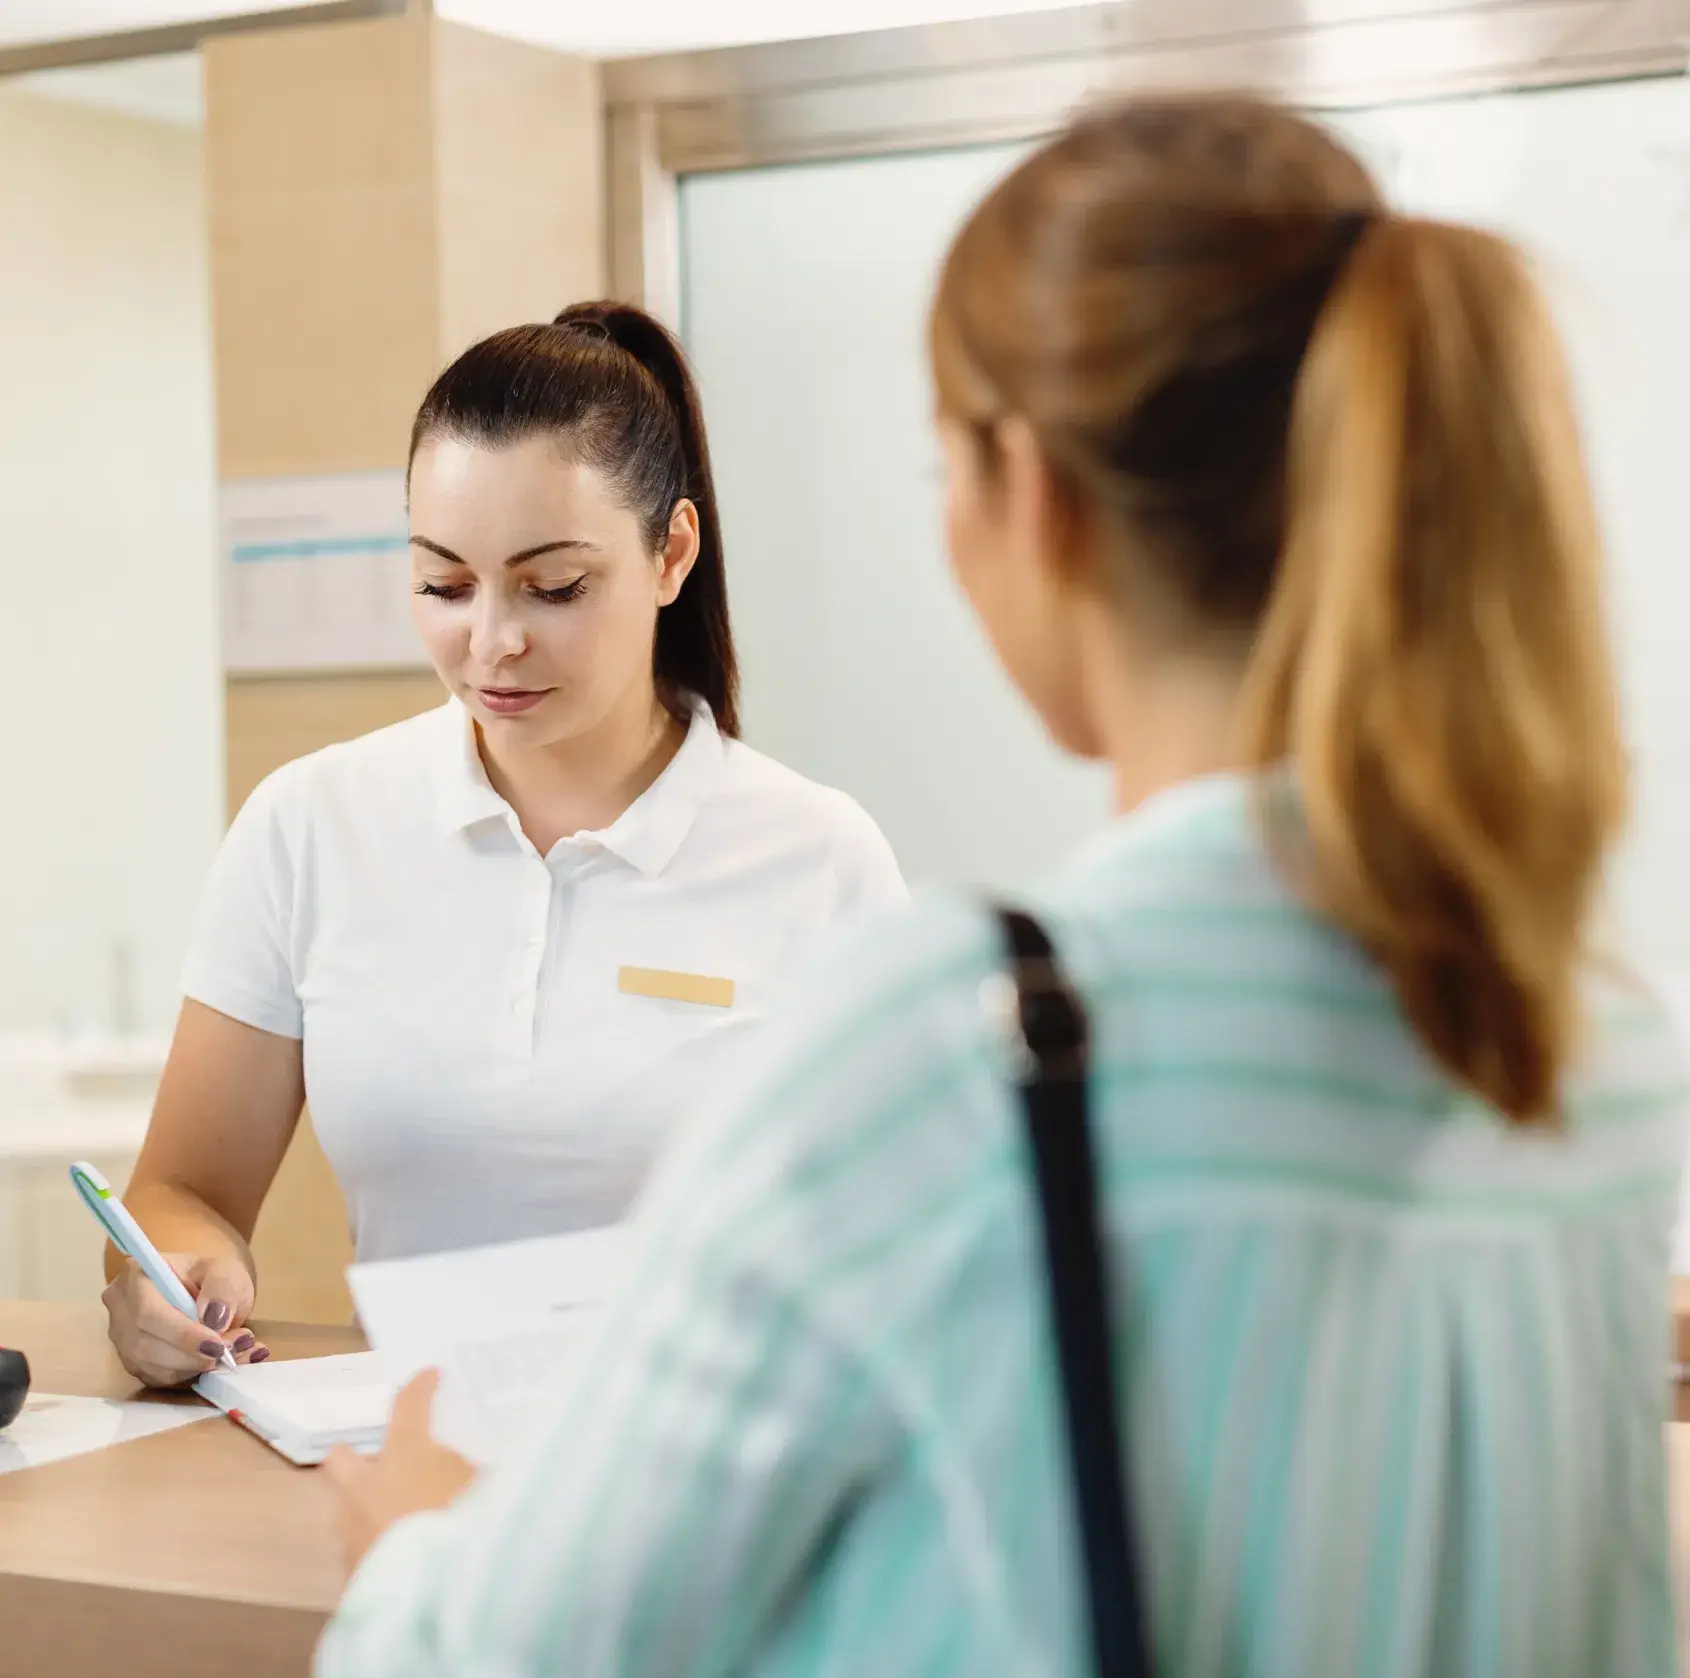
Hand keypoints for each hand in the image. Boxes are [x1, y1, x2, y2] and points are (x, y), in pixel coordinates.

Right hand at [103, 1252, 264, 1387]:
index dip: (181, 1335)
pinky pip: (156, 1378)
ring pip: (150, 1367)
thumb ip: (224, 1288)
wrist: (205, 1291)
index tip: (216, 1346)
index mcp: (137, 1275)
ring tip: (227, 1354)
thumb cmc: (211, 1277)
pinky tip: (211, 1361)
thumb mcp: (227, 1270)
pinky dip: (187, 1375)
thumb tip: (214, 1318)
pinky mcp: (132, 1361)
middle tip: (227, 1353)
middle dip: (190, 1355)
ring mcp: (121, 1337)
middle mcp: (120, 1307)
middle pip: (144, 1345)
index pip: (148, 1313)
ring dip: (192, 1367)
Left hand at [321, 1371, 476, 1574]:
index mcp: (404, 1454)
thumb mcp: (483, 1484)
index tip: (428, 1375)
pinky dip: (374, 1550)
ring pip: (344, 1511)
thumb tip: (460, 1472)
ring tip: (395, 1521)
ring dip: (363, 1510)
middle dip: (354, 1458)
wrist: (436, 1592)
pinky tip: (399, 1559)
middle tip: (378, 1463)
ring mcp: (352, 1532)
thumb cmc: (465, 1522)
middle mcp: (367, 1487)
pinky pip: (357, 1552)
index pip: (409, 1406)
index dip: (420, 1387)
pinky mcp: (351, 1574)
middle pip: (341, 1458)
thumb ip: (466, 1472)